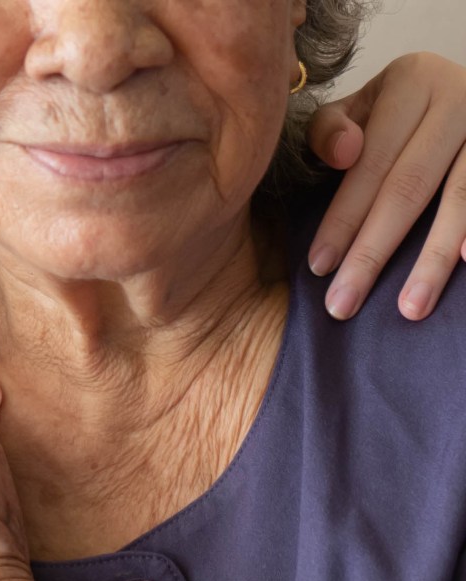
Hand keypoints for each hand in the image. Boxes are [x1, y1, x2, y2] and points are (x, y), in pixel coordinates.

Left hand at [306, 53, 465, 319]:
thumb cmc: (399, 112)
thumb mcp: (359, 108)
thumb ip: (331, 130)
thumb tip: (345, 154)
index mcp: (413, 80)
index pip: (370, 163)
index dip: (342, 218)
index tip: (318, 267)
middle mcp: (461, 96)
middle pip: (409, 187)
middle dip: (373, 252)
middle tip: (344, 303)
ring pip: (461, 199)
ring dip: (432, 260)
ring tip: (408, 310)